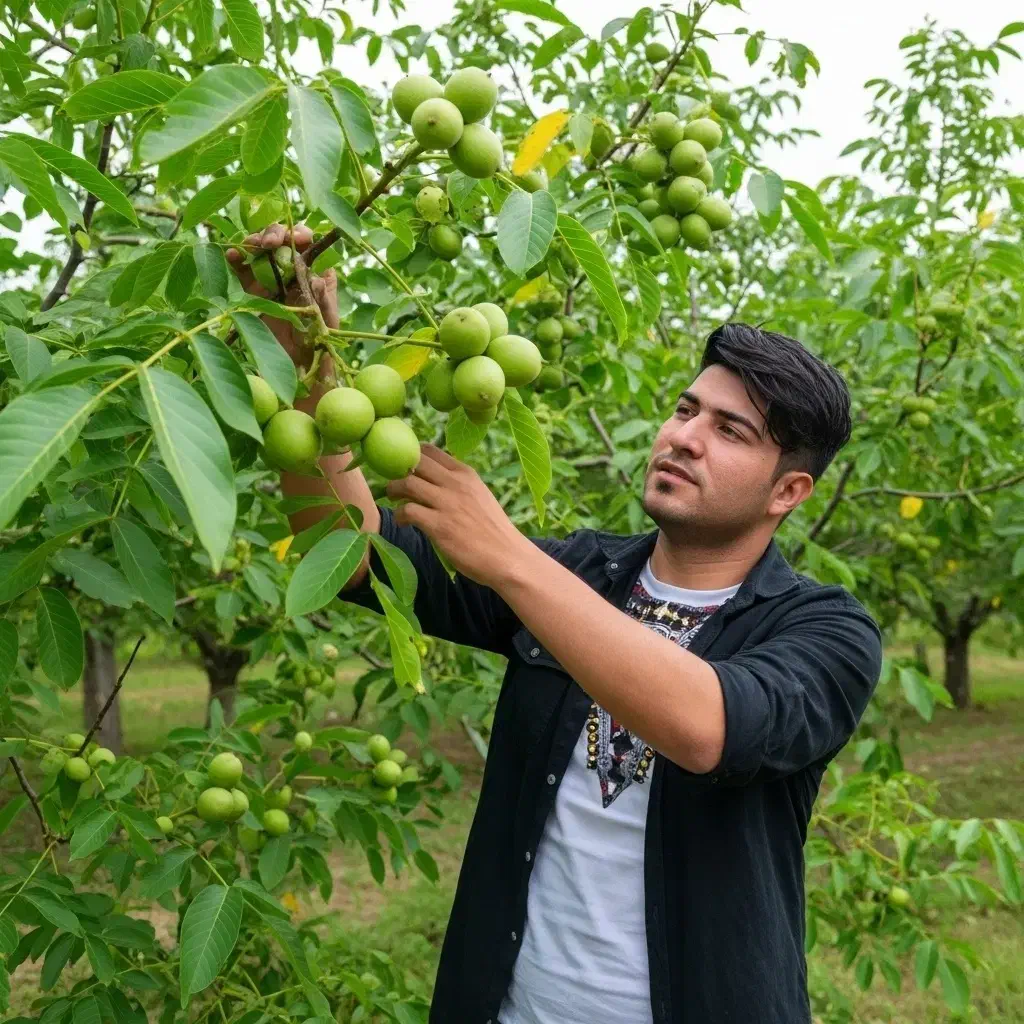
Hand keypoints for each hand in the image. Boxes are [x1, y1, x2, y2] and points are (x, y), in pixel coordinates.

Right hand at [226, 223, 337, 373]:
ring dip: (253, 240)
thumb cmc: (319, 337)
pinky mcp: (249, 287)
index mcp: (310, 268)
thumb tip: (318, 276)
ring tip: (252, 245)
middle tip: (271, 243)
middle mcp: (288, 266)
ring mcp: (267, 275)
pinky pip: (239, 267)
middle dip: (274, 233)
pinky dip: (234, 257)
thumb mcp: (326, 317)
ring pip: (258, 247)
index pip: (305, 242)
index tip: (297, 239)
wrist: (298, 361)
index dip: (300, 233)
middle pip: (279, 238)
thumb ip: (323, 296)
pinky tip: (232, 254)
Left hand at [387, 445, 535, 588]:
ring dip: (394, 491)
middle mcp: (456, 483)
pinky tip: (404, 522)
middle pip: (414, 462)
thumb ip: (458, 485)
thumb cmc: (492, 529)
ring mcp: (447, 504)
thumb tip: (433, 480)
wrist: (507, 556)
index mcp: (466, 473)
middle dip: (398, 470)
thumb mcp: (479, 495)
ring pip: (406, 483)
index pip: (430, 450)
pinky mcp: (439, 526)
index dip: (410, 455)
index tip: (404, 467)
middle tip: (395, 483)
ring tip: (395, 500)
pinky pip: (408, 510)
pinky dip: (400, 515)